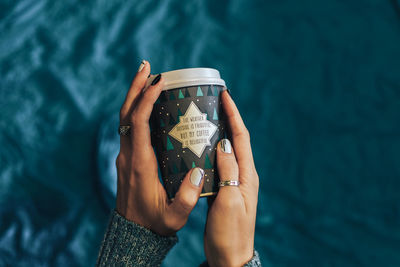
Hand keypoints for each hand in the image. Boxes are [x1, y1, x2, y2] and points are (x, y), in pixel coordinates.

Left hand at [116, 60, 204, 235]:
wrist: (133, 233)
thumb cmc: (155, 223)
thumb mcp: (175, 216)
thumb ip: (188, 197)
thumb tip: (200, 170)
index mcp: (139, 164)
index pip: (137, 123)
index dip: (146, 99)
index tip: (159, 82)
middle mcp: (128, 155)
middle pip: (126, 113)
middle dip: (136, 87)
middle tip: (149, 66)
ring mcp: (125, 155)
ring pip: (125, 117)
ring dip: (135, 95)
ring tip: (149, 76)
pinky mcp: (128, 157)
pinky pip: (129, 126)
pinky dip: (137, 108)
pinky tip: (150, 102)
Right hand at [204, 90, 258, 266]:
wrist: (230, 256)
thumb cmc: (230, 232)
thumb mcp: (229, 200)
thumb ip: (229, 171)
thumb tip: (226, 144)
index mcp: (247, 175)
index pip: (242, 137)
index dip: (234, 115)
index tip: (225, 95)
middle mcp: (243, 174)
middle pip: (236, 139)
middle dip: (227, 118)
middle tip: (212, 101)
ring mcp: (234, 181)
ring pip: (226, 150)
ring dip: (218, 133)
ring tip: (203, 118)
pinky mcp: (224, 189)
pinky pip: (218, 164)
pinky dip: (210, 151)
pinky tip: (198, 147)